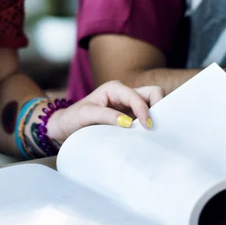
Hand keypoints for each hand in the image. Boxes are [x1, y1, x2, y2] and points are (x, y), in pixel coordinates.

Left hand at [48, 81, 163, 143]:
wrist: (66, 127)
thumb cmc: (73, 118)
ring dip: (157, 116)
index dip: (146, 110)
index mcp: (114, 88)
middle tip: (158, 126)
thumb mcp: (86, 115)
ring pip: (153, 104)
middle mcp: (124, 94)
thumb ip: (106, 116)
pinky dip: (152, 124)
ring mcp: (129, 105)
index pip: (139, 96)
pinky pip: (148, 117)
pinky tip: (149, 136)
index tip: (147, 127)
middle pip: (153, 93)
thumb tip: (128, 122)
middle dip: (159, 106)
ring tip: (155, 132)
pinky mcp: (130, 117)